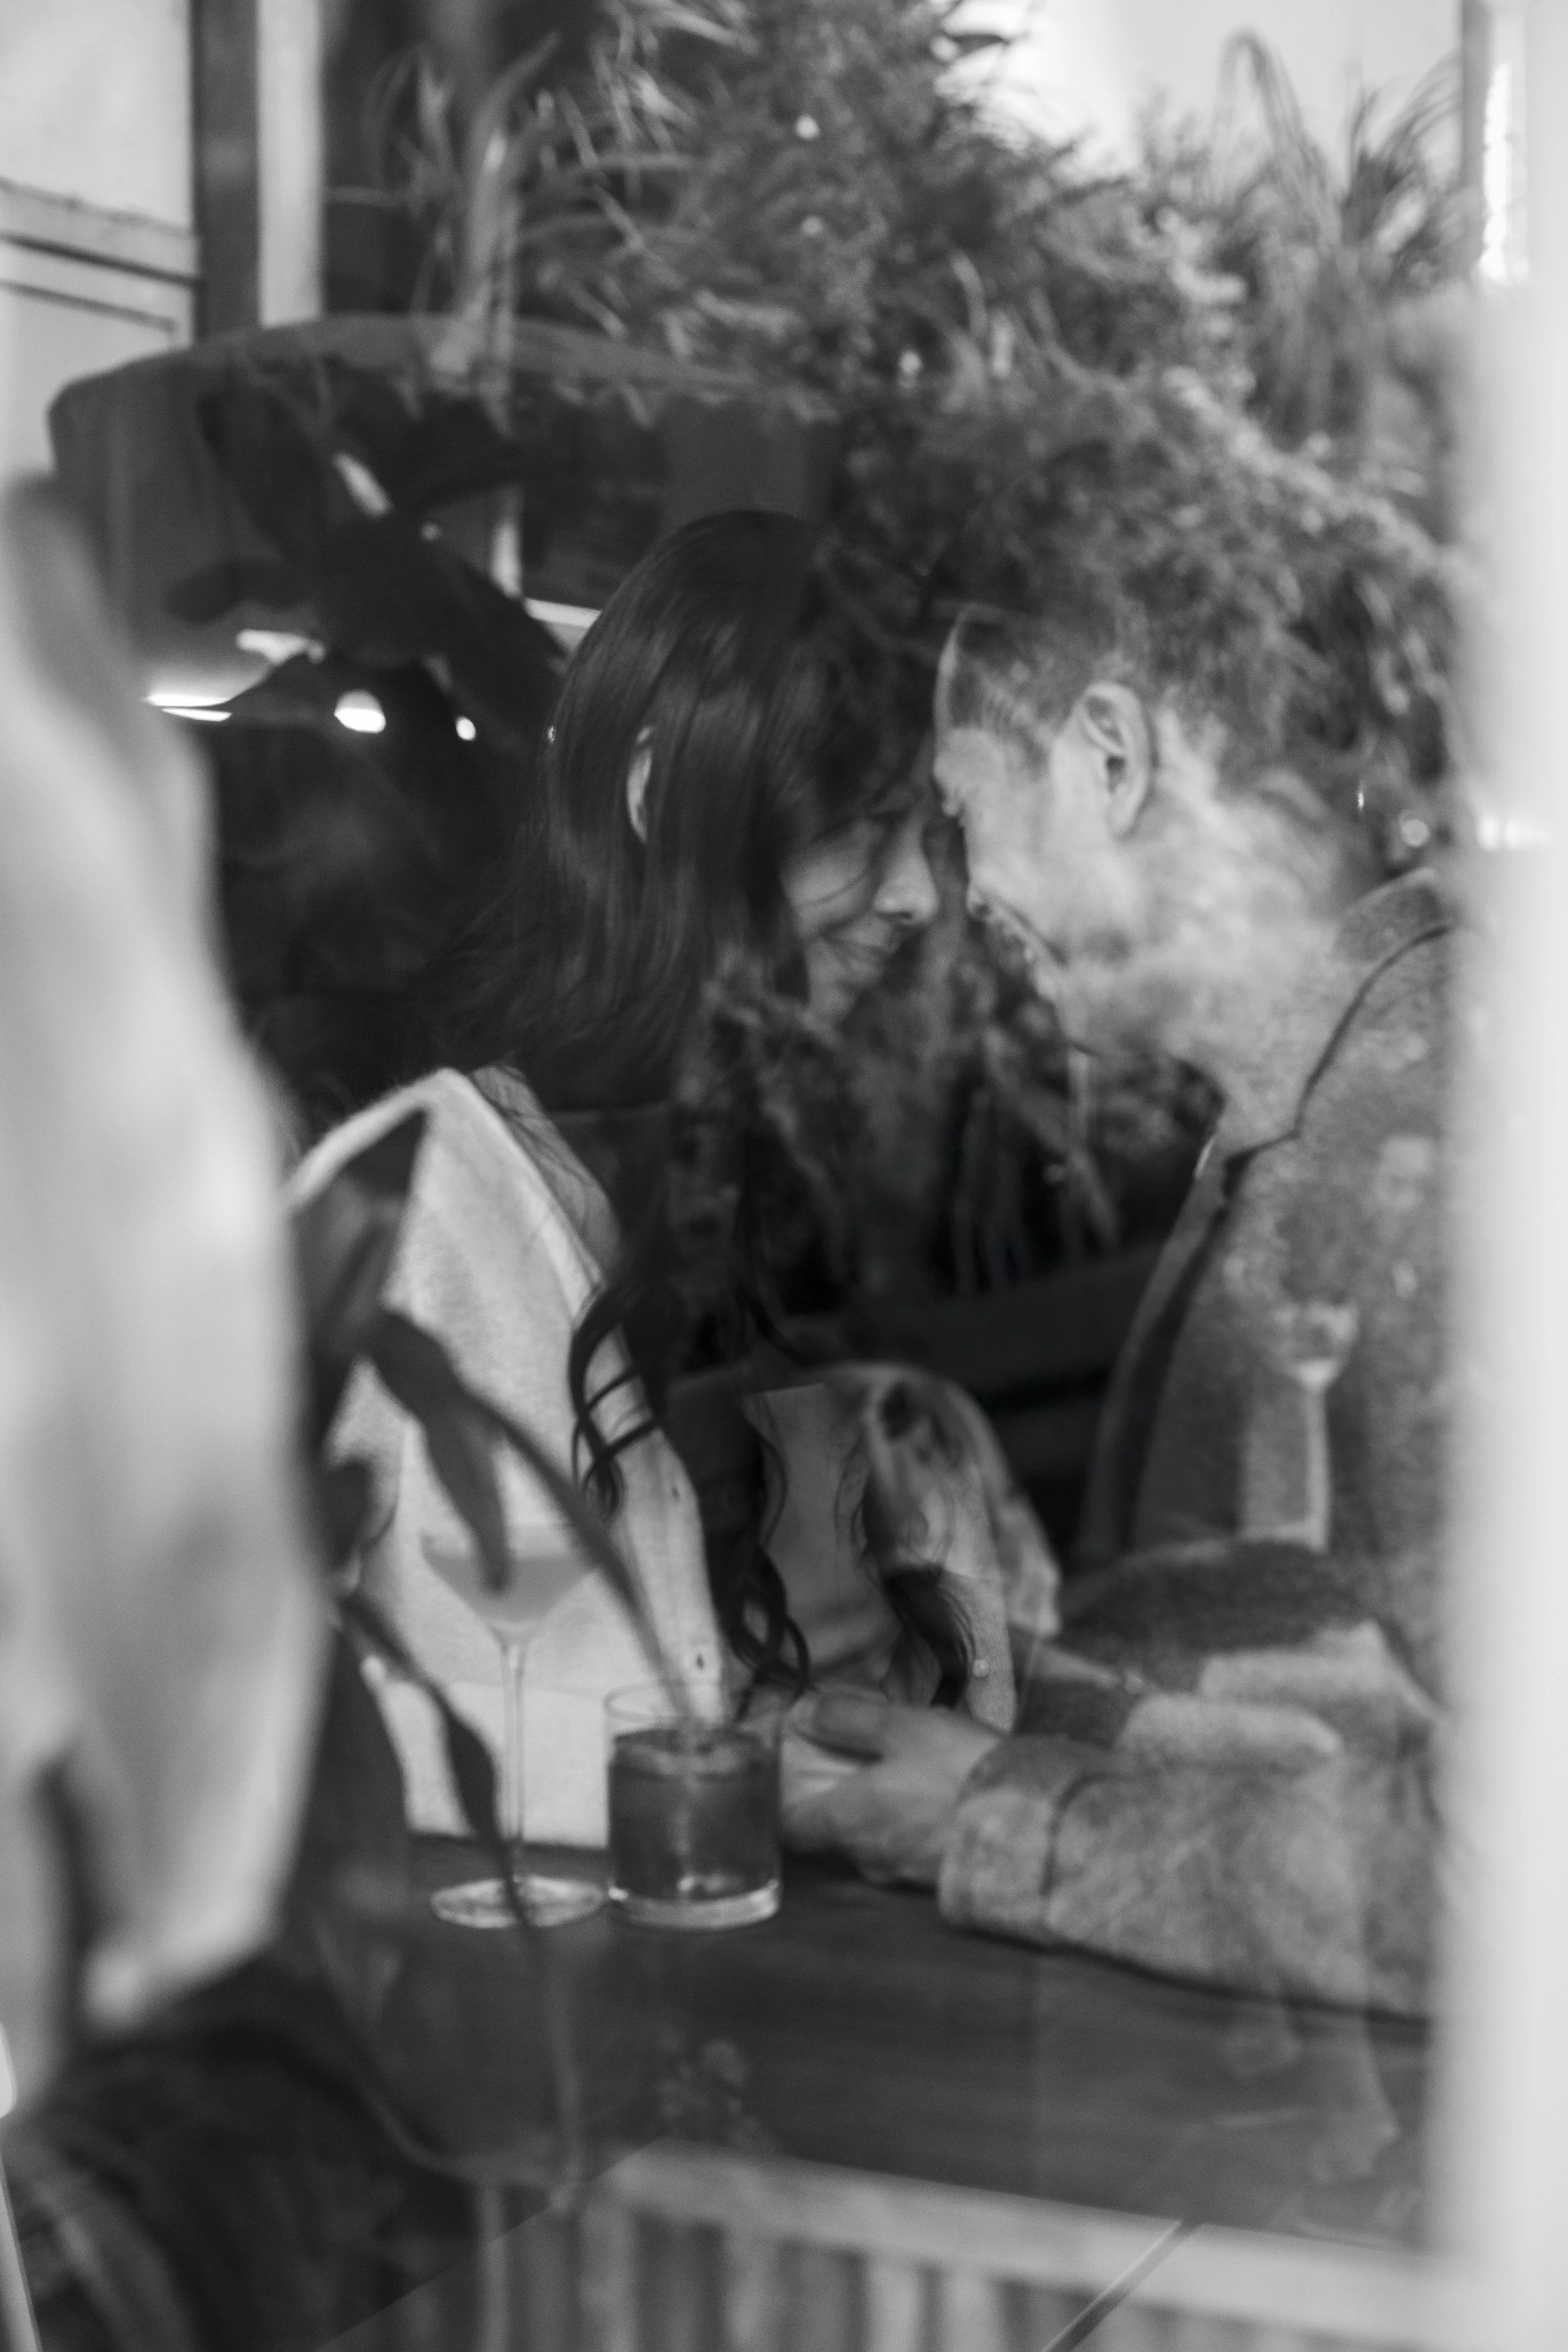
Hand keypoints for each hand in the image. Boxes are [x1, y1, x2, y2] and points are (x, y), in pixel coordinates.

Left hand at [781, 1701, 999, 1886]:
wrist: (1032, 1824)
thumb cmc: (958, 1769)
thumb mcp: (902, 1726)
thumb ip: (849, 1719)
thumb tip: (805, 1713)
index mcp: (847, 1820)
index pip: (788, 1830)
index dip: (779, 1806)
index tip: (785, 1780)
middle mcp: (867, 1856)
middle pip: (833, 1833)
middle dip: (837, 1801)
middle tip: (852, 1764)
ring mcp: (904, 1874)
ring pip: (874, 1842)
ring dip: (878, 1813)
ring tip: (902, 1775)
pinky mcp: (940, 1878)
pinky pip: (910, 1850)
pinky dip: (910, 1826)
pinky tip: (935, 1797)